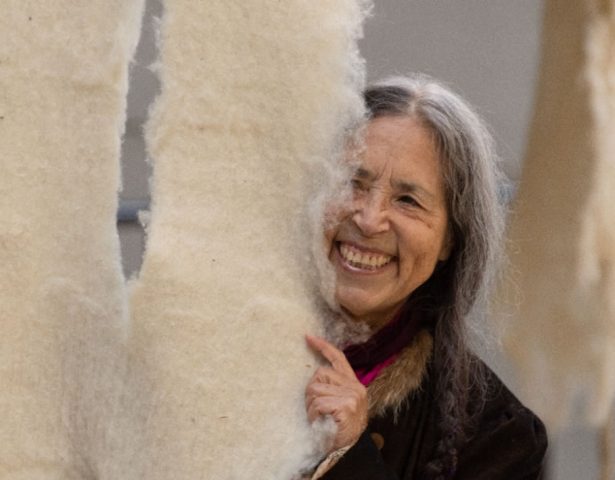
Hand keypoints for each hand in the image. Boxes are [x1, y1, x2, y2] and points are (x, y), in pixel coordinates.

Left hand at [305, 334, 367, 451]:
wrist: (349, 451)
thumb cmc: (340, 428)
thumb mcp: (341, 404)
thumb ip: (333, 388)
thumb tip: (315, 375)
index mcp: (354, 384)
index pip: (339, 358)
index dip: (323, 347)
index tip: (308, 337)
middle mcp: (355, 387)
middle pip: (320, 374)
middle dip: (311, 391)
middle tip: (314, 409)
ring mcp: (352, 396)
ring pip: (315, 389)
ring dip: (311, 406)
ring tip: (318, 418)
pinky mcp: (346, 406)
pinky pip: (318, 403)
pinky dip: (314, 414)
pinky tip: (320, 422)